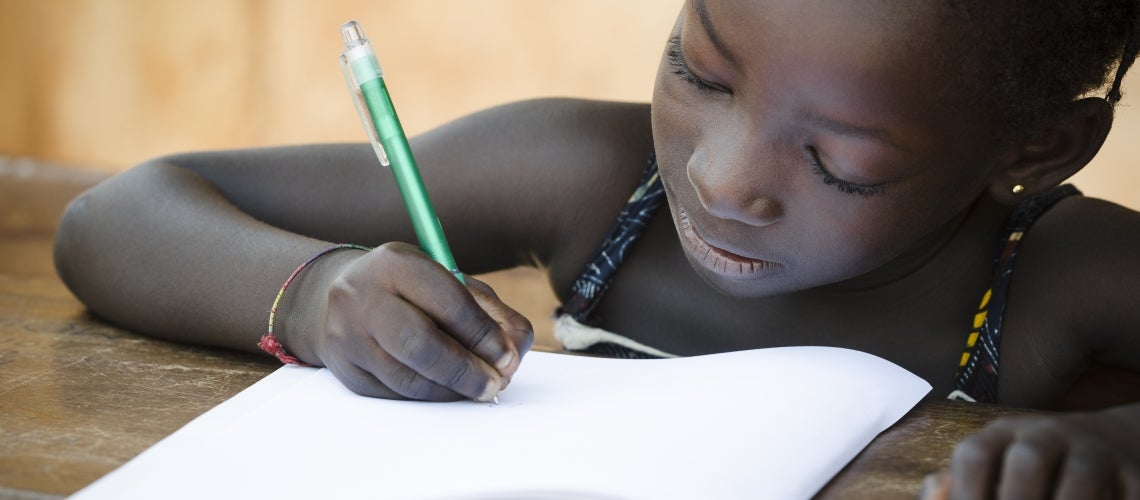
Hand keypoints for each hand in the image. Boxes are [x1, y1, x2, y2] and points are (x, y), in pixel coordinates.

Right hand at [309, 242, 532, 400]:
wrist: (339, 298)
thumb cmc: (411, 289)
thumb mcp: (451, 282)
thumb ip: (490, 312)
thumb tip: (514, 349)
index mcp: (396, 263)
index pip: (448, 303)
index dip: (483, 335)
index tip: (508, 357)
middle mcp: (363, 296)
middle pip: (421, 345)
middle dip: (467, 371)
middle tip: (496, 383)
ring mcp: (347, 336)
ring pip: (408, 378)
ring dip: (452, 390)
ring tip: (478, 387)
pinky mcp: (346, 370)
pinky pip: (395, 393)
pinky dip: (430, 395)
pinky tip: (448, 389)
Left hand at [919, 404, 1139, 499]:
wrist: (1110, 441)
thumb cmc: (1032, 467)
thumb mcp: (994, 465)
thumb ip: (958, 485)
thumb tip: (935, 497)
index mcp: (1003, 434)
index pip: (976, 454)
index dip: (966, 493)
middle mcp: (1047, 434)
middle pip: (1029, 460)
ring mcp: (1093, 448)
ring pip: (1082, 472)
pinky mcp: (1134, 469)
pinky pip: (1129, 490)